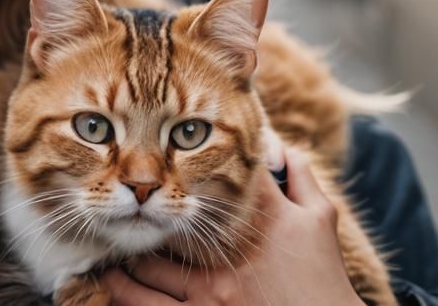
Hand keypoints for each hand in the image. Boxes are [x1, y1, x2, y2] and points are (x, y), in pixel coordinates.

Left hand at [99, 146, 364, 305]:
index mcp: (255, 218)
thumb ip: (300, 176)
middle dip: (146, 209)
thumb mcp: (321, 220)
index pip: (215, 171)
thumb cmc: (326, 281)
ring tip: (112, 244)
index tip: (175, 145)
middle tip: (127, 200)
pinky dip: (124, 292)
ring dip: (127, 254)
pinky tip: (111, 282)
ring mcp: (208, 292)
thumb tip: (276, 145)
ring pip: (147, 266)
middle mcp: (225, 253)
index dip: (196, 153)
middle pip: (165, 218)